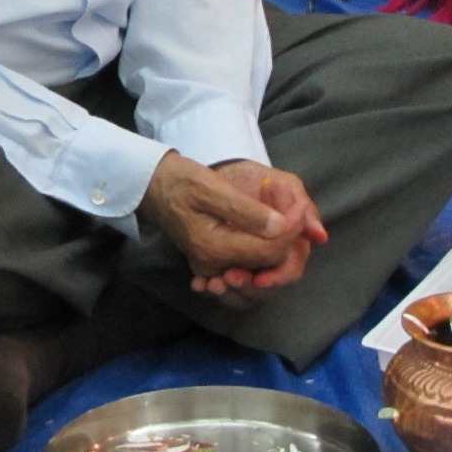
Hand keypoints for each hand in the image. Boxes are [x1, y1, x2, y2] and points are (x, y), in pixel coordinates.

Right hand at [138, 153, 325, 300]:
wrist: (152, 186)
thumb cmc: (180, 180)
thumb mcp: (212, 187)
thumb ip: (247, 210)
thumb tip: (281, 227)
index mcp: (214, 247)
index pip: (269, 250)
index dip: (292, 229)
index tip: (299, 205)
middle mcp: (213, 265)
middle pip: (268, 266)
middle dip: (288, 240)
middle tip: (295, 209)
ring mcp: (212, 267)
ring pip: (260, 270)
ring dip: (279, 250)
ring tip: (285, 220)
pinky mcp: (212, 263)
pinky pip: (246, 269)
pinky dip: (264, 256)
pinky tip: (272, 235)